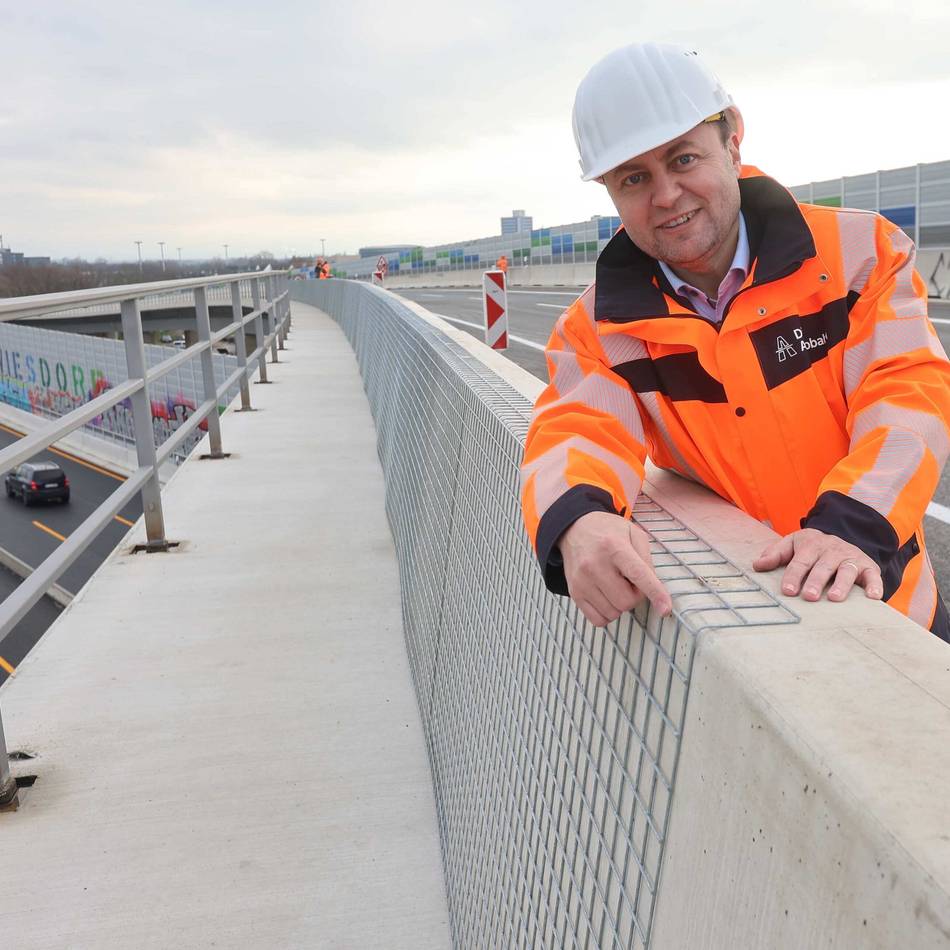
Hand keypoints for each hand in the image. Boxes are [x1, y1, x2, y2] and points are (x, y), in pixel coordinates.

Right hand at [559, 511, 672, 626]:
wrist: (575, 528)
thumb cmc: (609, 532)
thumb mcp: (633, 534)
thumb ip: (646, 560)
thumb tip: (653, 589)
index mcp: (614, 547)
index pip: (637, 574)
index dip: (654, 593)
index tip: (665, 609)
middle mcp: (595, 565)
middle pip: (626, 601)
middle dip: (635, 596)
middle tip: (629, 581)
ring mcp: (582, 581)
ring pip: (613, 613)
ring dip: (620, 604)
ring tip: (615, 585)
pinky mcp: (574, 592)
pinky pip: (598, 620)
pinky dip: (607, 614)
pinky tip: (606, 597)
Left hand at [753, 528, 883, 602]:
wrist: (841, 539)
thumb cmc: (810, 548)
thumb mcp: (792, 544)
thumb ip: (775, 554)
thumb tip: (757, 565)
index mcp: (811, 544)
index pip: (800, 561)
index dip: (793, 576)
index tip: (787, 591)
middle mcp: (832, 550)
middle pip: (823, 566)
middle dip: (815, 581)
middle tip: (808, 596)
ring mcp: (851, 557)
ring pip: (847, 570)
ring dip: (841, 584)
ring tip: (834, 598)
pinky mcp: (868, 566)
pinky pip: (873, 575)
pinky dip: (875, 585)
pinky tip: (873, 598)